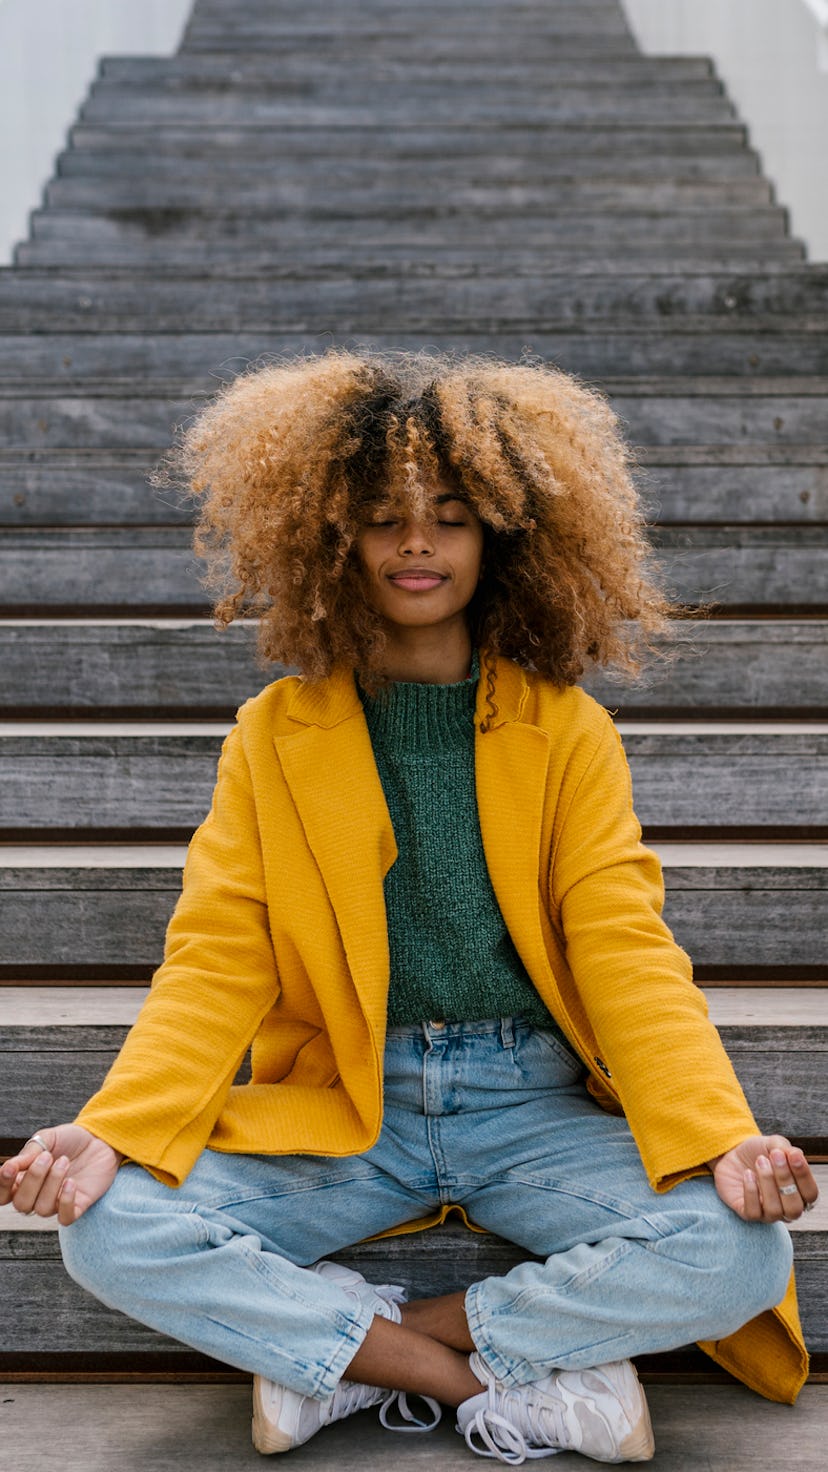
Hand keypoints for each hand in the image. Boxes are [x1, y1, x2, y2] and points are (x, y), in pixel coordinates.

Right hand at [0, 1125, 122, 1224]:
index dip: (3, 1186)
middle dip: (33, 1180)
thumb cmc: (71, 1140)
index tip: (10, 1168)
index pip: (4, 1195)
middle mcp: (38, 1195)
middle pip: (22, 1205)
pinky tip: (71, 1182)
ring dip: (52, 1183)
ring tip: (64, 1162)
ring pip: (43, 1209)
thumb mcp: (48, 1138)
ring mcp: (57, 1203)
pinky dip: (66, 1201)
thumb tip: (9, 1167)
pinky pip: (65, 1218)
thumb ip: (29, 1152)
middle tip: (48, 1157)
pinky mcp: (77, 1206)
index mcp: (24, 1179)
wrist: (100, 1139)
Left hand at [709, 1135, 818, 1222]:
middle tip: (774, 1155)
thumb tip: (796, 1155)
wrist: (733, 1154)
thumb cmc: (759, 1152)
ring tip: (760, 1161)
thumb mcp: (774, 1145)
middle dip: (785, 1179)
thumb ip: (787, 1150)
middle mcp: (786, 1208)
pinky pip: (753, 1212)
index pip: (810, 1194)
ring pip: (774, 1211)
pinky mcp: (747, 1214)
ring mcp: (767, 1214)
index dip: (804, 1176)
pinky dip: (750, 1191)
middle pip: (795, 1207)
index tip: (793, 1155)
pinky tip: (748, 1174)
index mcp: (799, 1193)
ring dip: (767, 1182)